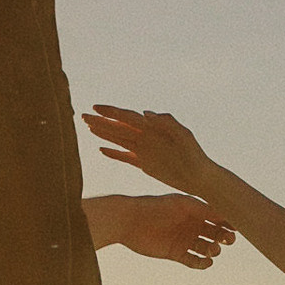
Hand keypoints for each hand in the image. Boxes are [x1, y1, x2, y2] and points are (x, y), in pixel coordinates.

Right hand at [82, 105, 219, 198]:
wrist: (201, 177)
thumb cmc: (195, 155)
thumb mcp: (183, 136)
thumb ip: (167, 122)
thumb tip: (145, 112)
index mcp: (153, 128)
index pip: (128, 117)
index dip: (111, 112)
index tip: (96, 108)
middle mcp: (146, 137)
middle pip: (119, 127)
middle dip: (102, 121)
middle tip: (83, 115)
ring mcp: (145, 150)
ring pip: (119, 140)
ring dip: (104, 134)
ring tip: (88, 127)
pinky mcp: (146, 164)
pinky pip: (125, 157)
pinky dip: (114, 154)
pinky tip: (102, 150)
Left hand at [89, 192, 233, 267]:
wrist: (129, 221)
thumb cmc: (155, 207)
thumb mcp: (181, 204)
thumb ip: (203, 208)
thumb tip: (226, 212)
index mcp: (195, 209)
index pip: (218, 216)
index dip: (229, 222)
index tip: (237, 226)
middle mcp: (191, 224)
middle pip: (215, 233)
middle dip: (224, 237)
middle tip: (228, 240)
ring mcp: (184, 239)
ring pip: (206, 248)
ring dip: (214, 250)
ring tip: (213, 250)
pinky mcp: (176, 253)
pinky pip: (193, 261)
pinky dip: (202, 263)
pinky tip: (207, 262)